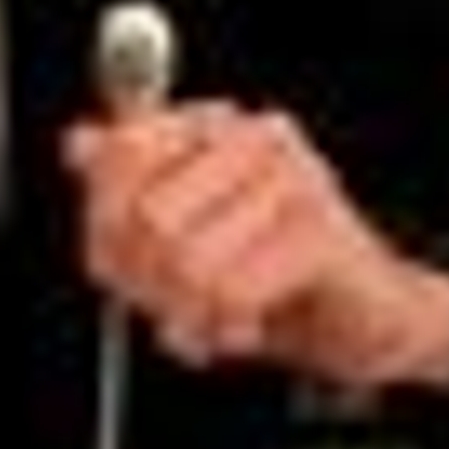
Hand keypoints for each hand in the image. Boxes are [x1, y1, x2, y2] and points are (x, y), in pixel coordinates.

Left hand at [63, 100, 448, 392]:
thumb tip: (78, 144)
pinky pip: (233, 290)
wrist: (370, 314)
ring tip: (208, 318)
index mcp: (210, 123)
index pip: (121, 152)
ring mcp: (291, 177)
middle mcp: (250, 135)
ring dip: (188, 310)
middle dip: (147, 279)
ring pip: (187, 257)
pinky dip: (227, 325)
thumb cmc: (270, 268)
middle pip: (147, 213)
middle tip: (170, 302)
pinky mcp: (320, 230)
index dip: (105, 223)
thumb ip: (126, 183)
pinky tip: (243, 325)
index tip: (119, 263)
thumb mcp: (180, 229)